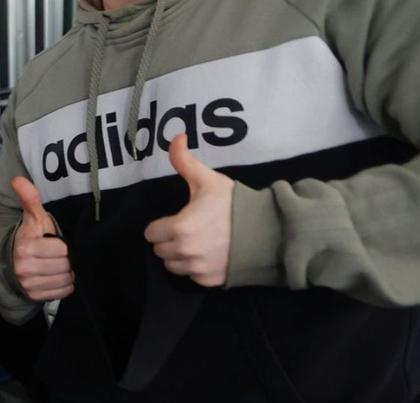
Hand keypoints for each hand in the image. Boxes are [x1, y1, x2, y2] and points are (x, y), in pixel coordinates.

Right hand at [11, 177, 73, 301]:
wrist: (11, 261)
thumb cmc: (29, 237)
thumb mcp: (32, 218)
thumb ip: (30, 199)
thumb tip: (18, 179)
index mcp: (26, 246)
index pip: (62, 249)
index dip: (62, 245)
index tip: (55, 242)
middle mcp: (25, 267)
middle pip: (65, 266)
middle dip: (66, 260)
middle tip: (59, 255)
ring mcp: (29, 284)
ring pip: (65, 279)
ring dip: (66, 273)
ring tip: (58, 265)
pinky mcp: (34, 296)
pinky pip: (63, 292)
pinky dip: (64, 285)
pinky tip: (57, 276)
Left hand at [144, 134, 234, 286]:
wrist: (269, 231)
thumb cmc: (235, 204)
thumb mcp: (209, 180)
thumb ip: (185, 161)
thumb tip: (176, 137)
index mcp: (178, 228)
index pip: (150, 233)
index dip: (161, 225)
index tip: (175, 219)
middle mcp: (185, 253)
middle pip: (160, 250)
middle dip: (169, 240)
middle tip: (188, 229)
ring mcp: (198, 270)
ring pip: (173, 266)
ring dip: (180, 256)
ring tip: (198, 242)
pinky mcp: (210, 282)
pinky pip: (191, 277)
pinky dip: (196, 268)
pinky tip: (210, 255)